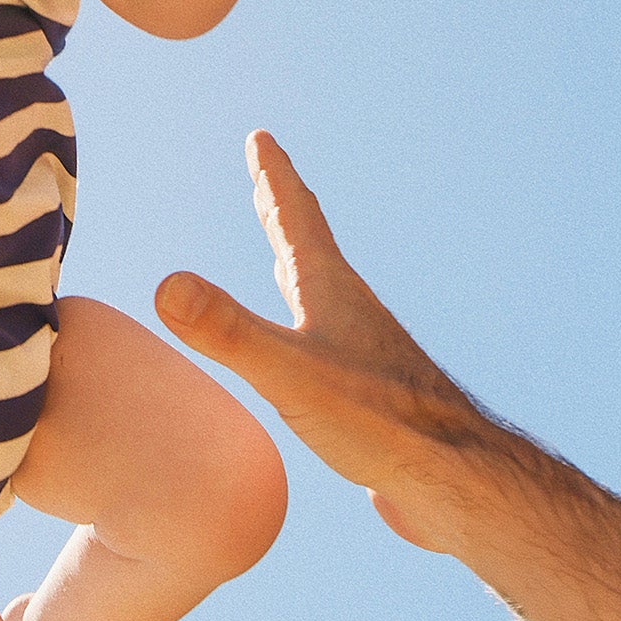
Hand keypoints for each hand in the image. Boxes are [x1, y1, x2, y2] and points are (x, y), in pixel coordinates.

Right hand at [154, 131, 487, 554]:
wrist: (454, 481)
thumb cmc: (379, 424)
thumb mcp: (289, 374)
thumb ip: (228, 331)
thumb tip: (166, 285)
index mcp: (330, 292)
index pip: (296, 219)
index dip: (273, 177)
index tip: (261, 138)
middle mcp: (349, 312)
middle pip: (309, 246)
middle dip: (282, 209)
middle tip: (267, 175)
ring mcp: (362, 354)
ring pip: (320, 295)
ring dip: (295, 266)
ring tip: (281, 258)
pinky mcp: (367, 398)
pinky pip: (327, 347)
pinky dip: (305, 329)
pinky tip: (308, 359)